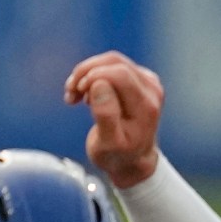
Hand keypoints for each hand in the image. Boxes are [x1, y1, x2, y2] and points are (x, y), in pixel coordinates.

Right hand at [62, 50, 163, 187]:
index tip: (76, 93)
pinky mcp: (138, 79)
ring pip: (111, 61)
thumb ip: (105, 115)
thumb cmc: (118, 156)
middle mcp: (151, 89)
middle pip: (114, 62)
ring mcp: (147, 81)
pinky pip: (112, 66)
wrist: (133, 160)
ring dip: (86, 72)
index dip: (93, 76)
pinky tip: (82, 93)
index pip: (119, 74)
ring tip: (72, 95)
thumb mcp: (108, 145)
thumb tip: (98, 84)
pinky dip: (92, 75)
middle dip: (86, 72)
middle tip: (69, 93)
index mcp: (146, 106)